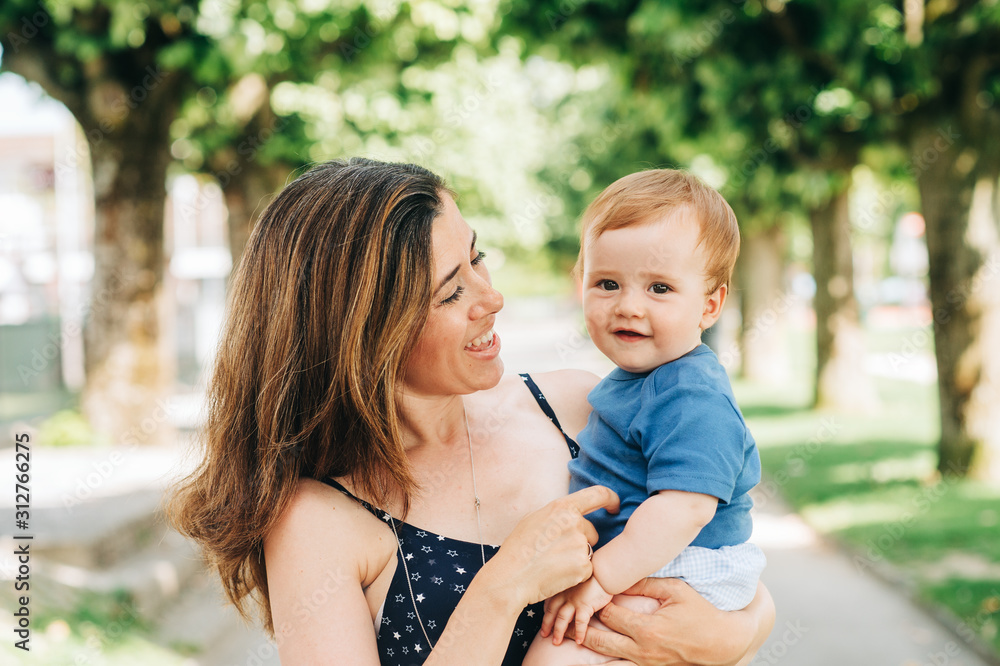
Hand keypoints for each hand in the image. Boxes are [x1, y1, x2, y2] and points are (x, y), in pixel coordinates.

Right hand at [489, 486, 618, 606]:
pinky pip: (587, 568)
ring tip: (552, 563)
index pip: (597, 495)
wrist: (511, 577)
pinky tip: (557, 574)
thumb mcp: (534, 519)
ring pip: (588, 550)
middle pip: (591, 531)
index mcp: (562, 507)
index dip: (610, 499)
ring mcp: (580, 545)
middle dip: (580, 541)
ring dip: (577, 557)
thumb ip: (557, 514)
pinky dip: (576, 573)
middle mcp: (575, 522)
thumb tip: (571, 513)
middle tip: (555, 552)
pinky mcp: (583, 567)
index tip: (614, 506)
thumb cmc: (517, 548)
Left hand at [541, 576, 612, 644]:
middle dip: (547, 625)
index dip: (546, 614)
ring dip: (558, 631)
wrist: (603, 571)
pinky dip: (578, 632)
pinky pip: (580, 623)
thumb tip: (572, 601)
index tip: (544, 623)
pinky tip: (578, 641)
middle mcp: (565, 595)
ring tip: (556, 642)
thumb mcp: (577, 581)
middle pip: (552, 612)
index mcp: (562, 588)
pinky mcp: (585, 606)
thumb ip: (572, 590)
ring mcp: (574, 601)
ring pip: (562, 619)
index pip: (550, 603)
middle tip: (544, 635)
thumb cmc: (593, 575)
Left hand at [580, 578, 757, 665]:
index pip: (609, 614)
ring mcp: (644, 663)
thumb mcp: (675, 590)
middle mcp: (642, 650)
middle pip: (599, 640)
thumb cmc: (699, 613)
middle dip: (579, 630)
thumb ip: (646, 583)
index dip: (594, 603)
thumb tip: (622, 574)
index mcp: (647, 629)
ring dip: (587, 645)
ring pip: (606, 657)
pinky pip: (620, 665)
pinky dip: (605, 659)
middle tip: (562, 621)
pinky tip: (591, 653)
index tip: (585, 594)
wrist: (721, 644)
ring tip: (568, 636)